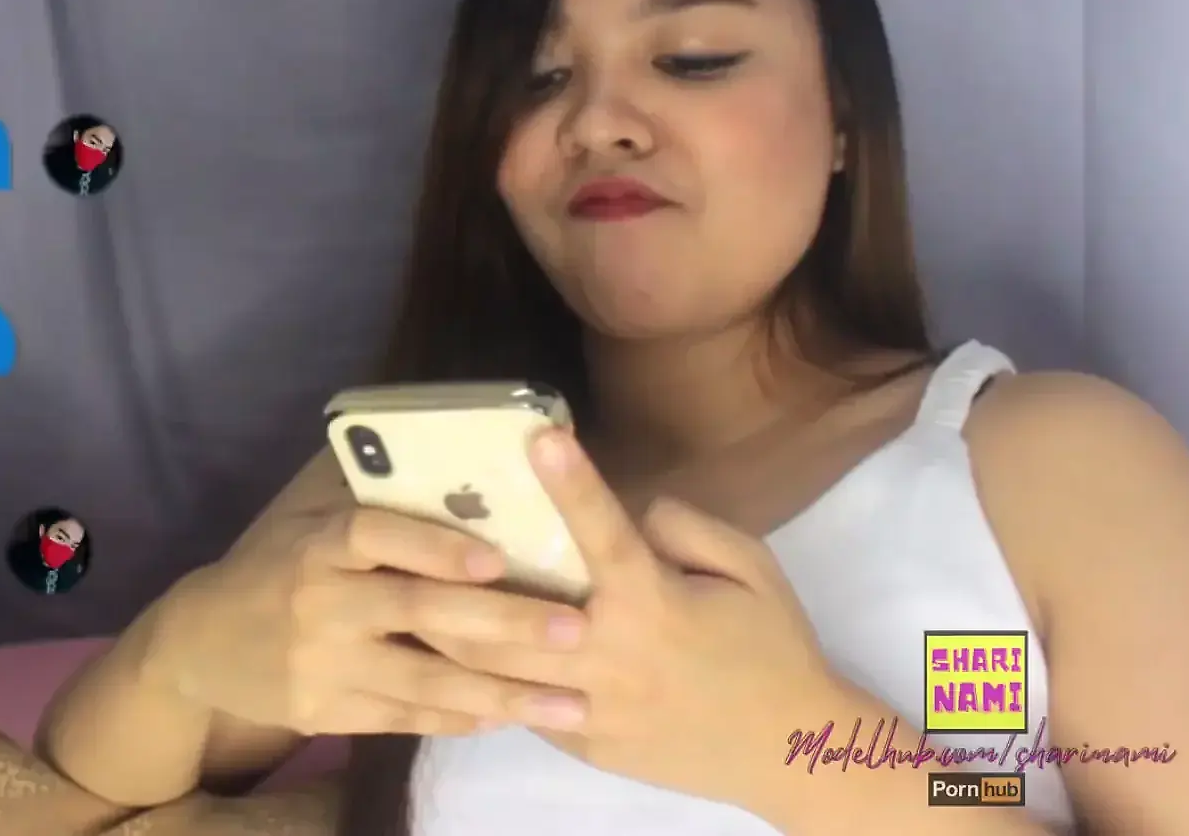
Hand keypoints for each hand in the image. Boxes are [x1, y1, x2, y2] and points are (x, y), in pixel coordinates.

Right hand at [156, 450, 594, 737]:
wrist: (199, 642)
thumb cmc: (272, 562)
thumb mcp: (301, 512)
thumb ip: (361, 482)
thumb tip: (436, 425)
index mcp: (318, 542)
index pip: (376, 535)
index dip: (434, 546)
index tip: (495, 557)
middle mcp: (321, 603)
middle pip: (418, 613)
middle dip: (502, 623)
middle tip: (576, 628)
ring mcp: (322, 665)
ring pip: (424, 682)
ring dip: (503, 693)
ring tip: (572, 702)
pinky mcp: (325, 713)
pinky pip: (405, 719)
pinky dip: (460, 719)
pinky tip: (513, 717)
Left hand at [424, 430, 852, 810]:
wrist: (791, 751)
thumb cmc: (772, 646)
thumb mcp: (751, 569)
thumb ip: (689, 527)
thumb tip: (631, 504)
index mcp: (654, 602)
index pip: (604, 533)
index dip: (572, 483)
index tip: (538, 437)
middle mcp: (611, 654)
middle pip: (513, 611)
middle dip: (458, 575)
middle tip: (406, 533)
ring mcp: (592, 708)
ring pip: (497, 669)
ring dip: (445, 630)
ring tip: (397, 593)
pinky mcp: (583, 744)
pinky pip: (519, 708)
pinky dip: (480, 680)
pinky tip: (441, 650)